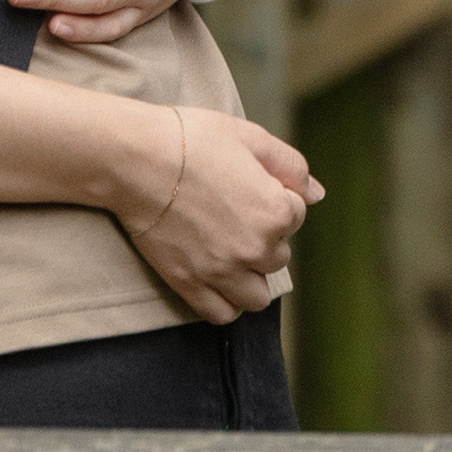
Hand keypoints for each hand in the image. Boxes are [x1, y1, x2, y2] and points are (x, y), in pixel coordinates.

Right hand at [124, 106, 321, 326]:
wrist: (135, 159)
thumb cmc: (192, 140)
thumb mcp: (251, 137)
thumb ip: (291, 166)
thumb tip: (316, 193)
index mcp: (276, 212)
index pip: (297, 215)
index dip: (276, 197)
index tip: (248, 186)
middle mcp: (255, 249)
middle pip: (278, 256)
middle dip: (265, 238)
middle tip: (234, 215)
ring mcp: (221, 271)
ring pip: (257, 297)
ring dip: (251, 278)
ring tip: (231, 254)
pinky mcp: (189, 284)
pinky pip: (221, 314)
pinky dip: (225, 303)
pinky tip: (217, 281)